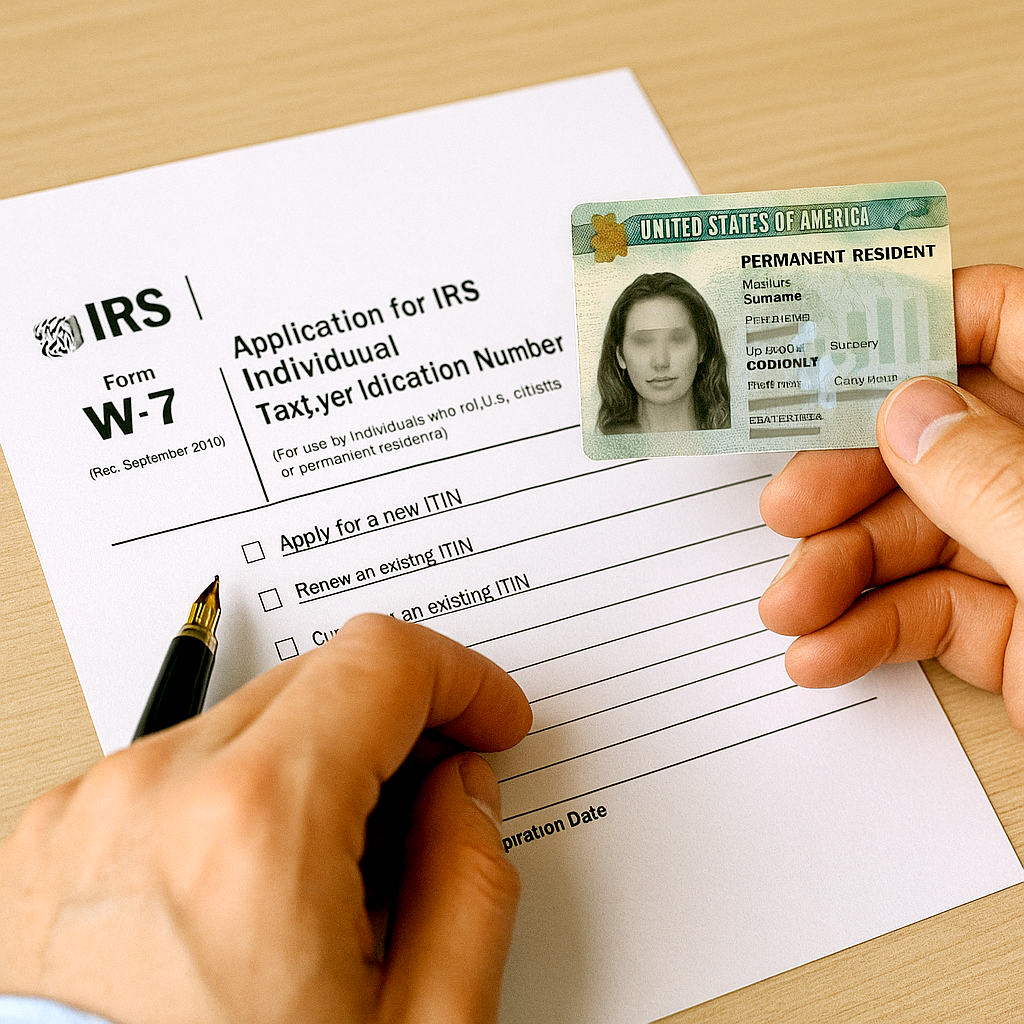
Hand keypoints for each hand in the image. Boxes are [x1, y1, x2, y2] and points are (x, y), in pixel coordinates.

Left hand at [0, 614, 531, 1023]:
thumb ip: (469, 886)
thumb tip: (462, 793)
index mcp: (255, 828)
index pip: (381, 661)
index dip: (460, 678)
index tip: (487, 717)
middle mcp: (153, 796)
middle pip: (316, 678)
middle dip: (397, 720)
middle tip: (436, 792)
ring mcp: (87, 814)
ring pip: (247, 721)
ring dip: (318, 761)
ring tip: (342, 872)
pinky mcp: (49, 842)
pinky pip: (177, 770)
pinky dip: (241, 794)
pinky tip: (264, 887)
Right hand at [759, 265, 1023, 727]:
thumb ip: (999, 480)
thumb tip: (911, 412)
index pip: (1010, 325)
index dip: (916, 328)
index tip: (826, 353)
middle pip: (932, 441)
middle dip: (847, 479)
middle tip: (788, 506)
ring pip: (912, 536)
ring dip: (836, 573)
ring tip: (789, 609)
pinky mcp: (1013, 633)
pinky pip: (922, 615)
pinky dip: (863, 636)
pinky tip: (822, 654)